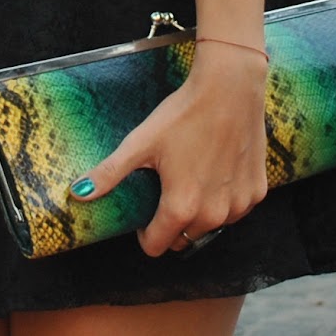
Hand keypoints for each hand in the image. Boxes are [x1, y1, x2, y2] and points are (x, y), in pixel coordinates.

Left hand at [70, 42, 268, 255]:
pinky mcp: (257, 193)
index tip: (141, 212)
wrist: (229, 90)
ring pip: (211, 225)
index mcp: (181, 207)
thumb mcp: (140, 142)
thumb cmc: (182, 115)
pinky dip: (223, 198)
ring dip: (198, 212)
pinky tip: (214, 169)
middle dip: (170, 223)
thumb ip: (110, 173)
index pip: (156, 246)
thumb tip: (78, 194)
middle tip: (163, 189)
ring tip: (188, 176)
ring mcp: (239, 206)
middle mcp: (214, 216)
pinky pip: (235, 208)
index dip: (144, 233)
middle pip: (184, 238)